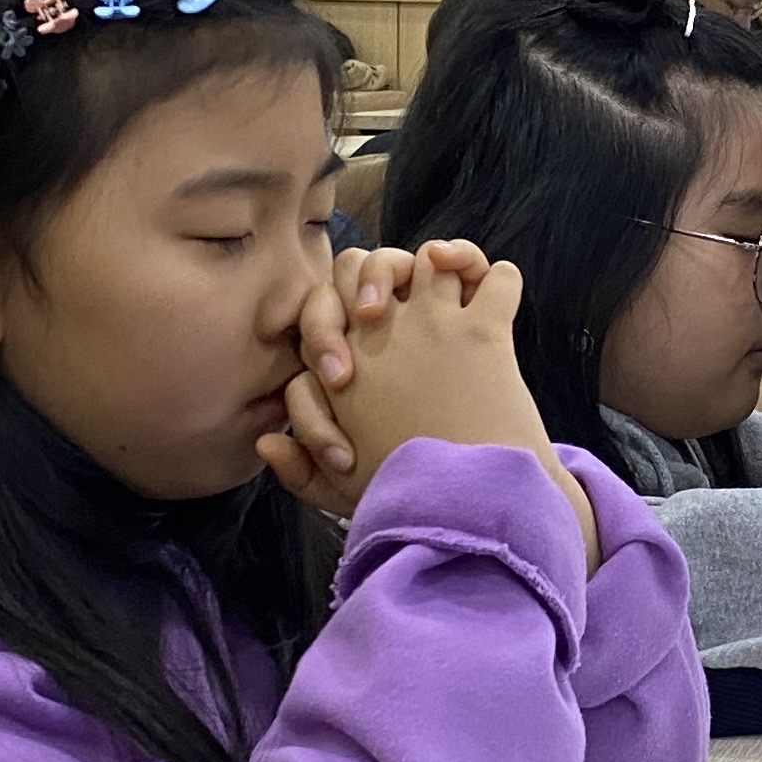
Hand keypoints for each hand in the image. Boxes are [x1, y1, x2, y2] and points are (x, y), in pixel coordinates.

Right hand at [264, 239, 591, 559]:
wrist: (463, 503)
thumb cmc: (400, 497)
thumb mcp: (339, 491)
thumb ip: (300, 469)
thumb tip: (266, 441)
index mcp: (342, 369)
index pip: (322, 309)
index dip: (331, 325)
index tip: (348, 364)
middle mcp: (383, 334)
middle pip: (364, 264)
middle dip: (375, 273)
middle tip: (386, 307)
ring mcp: (434, 325)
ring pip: (424, 259)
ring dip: (436, 264)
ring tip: (445, 279)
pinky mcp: (485, 331)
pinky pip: (494, 277)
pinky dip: (495, 275)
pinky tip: (495, 290)